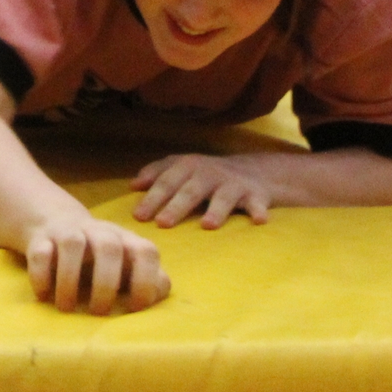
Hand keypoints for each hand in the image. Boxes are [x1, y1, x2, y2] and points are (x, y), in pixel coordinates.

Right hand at [24, 213, 168, 312]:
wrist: (58, 224)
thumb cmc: (101, 258)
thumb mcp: (127, 266)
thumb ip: (149, 279)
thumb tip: (159, 292)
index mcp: (127, 241)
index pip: (146, 252)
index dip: (145, 280)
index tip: (133, 308)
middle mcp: (100, 233)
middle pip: (109, 247)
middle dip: (105, 283)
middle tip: (98, 312)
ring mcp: (70, 232)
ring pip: (73, 244)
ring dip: (69, 280)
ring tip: (67, 308)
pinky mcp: (41, 238)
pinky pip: (40, 252)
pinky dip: (41, 276)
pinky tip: (43, 296)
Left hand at [133, 154, 272, 229]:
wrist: (253, 171)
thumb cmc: (207, 175)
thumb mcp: (182, 167)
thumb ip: (157, 173)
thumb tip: (133, 186)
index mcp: (188, 166)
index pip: (167, 181)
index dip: (153, 198)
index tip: (139, 217)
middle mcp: (210, 173)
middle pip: (191, 190)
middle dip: (176, 206)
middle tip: (163, 223)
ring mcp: (233, 183)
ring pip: (224, 197)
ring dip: (216, 210)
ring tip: (208, 225)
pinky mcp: (255, 195)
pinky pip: (257, 203)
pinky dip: (258, 210)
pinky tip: (259, 220)